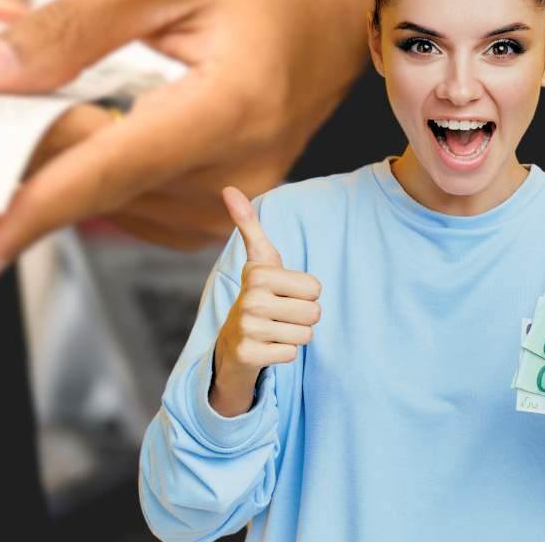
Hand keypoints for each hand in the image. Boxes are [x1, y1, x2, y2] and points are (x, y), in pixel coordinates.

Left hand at [0, 0, 376, 297]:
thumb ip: (71, 24)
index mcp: (228, 106)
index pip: (109, 172)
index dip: (31, 217)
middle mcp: (240, 169)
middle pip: (101, 189)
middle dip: (32, 158)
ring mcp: (239, 195)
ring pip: (114, 203)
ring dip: (70, 162)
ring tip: (64, 99)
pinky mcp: (229, 205)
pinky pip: (140, 207)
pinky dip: (104, 174)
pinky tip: (103, 127)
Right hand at [208, 187, 321, 416]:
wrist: (232, 342)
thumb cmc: (257, 294)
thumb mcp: (258, 259)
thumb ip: (249, 224)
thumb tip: (229, 188)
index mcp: (258, 274)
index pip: (315, 287)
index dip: (306, 293)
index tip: (284, 293)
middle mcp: (250, 300)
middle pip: (314, 312)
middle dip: (303, 316)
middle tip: (281, 314)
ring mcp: (248, 329)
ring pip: (306, 335)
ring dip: (295, 334)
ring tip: (275, 329)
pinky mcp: (249, 355)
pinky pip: (292, 354)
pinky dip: (284, 352)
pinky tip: (268, 346)